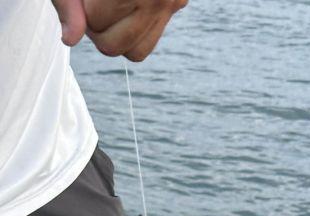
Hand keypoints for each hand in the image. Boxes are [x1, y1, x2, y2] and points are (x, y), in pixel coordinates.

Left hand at [51, 0, 187, 61]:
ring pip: (133, 53)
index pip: (95, 21)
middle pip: (112, 45)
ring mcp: (170, 4)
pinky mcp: (177, 5)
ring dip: (114, 36)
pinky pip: (149, 43)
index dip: (82, 10)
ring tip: (108, 11)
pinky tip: (125, 12)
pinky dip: (133, 34)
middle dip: (96, 28)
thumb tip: (70, 39)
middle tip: (92, 5)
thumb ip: (68, 0)